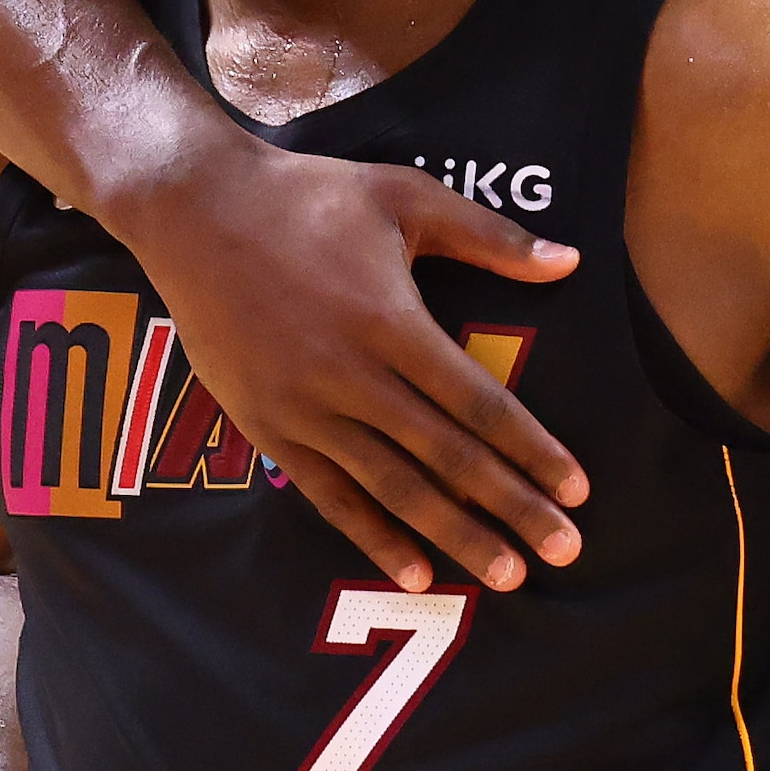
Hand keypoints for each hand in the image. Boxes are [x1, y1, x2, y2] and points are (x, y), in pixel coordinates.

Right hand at [115, 129, 592, 594]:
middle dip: (511, 507)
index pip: (476, 402)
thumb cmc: (309, 196)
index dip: (530, 449)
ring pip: (392, 487)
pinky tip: (415, 573)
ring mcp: (303, 408)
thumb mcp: (406, 196)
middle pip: (446, 455)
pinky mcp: (266, 427)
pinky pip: (329, 494)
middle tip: (565, 550)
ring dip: (454, 536)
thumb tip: (570, 262)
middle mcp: (349, 375)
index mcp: (390, 322)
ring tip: (508, 575)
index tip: (577, 488)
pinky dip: (373, 537)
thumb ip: (492, 237)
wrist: (192, 208)